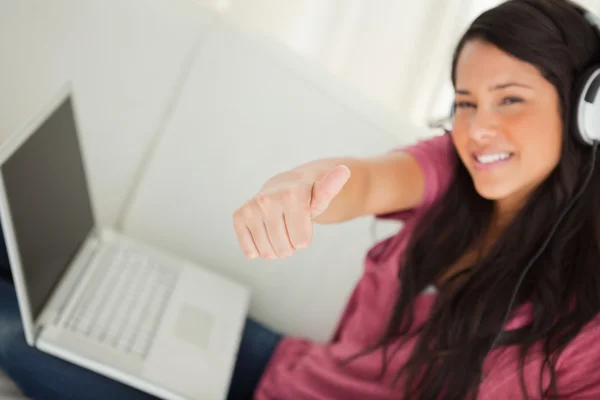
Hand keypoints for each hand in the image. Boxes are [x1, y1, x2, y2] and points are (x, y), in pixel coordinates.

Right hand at [233, 165, 350, 259]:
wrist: (283, 186)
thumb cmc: (306, 195)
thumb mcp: (322, 194)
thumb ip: (332, 186)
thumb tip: (344, 171)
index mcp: (291, 195)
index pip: (301, 242)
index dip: (305, 238)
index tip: (303, 222)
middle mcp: (267, 200)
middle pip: (284, 249)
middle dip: (291, 245)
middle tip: (291, 227)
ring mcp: (251, 208)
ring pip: (268, 252)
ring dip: (276, 249)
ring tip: (279, 231)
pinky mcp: (239, 216)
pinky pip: (249, 250)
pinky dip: (257, 250)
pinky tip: (263, 237)